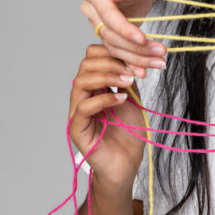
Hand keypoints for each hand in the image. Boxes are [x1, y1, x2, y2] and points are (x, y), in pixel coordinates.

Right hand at [69, 45, 145, 186]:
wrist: (127, 163)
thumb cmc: (129, 132)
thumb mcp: (132, 97)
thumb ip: (128, 77)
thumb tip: (131, 57)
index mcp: (94, 86)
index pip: (93, 56)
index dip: (113, 52)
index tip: (137, 56)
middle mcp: (82, 96)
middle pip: (86, 65)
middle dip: (111, 62)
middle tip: (132, 69)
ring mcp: (77, 112)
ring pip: (81, 82)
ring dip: (107, 77)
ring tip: (128, 82)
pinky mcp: (77, 129)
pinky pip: (84, 107)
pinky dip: (104, 99)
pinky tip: (122, 99)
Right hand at [81, 0, 166, 77]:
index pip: (108, 15)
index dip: (124, 29)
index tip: (142, 39)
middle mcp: (91, 9)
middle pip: (111, 35)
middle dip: (135, 47)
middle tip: (160, 53)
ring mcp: (98, 23)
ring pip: (114, 47)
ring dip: (137, 58)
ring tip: (159, 63)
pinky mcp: (108, 34)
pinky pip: (117, 51)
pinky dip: (131, 62)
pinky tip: (143, 71)